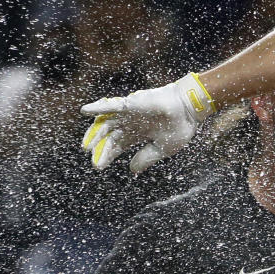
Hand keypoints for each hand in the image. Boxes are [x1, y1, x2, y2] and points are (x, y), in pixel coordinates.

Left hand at [81, 73, 216, 172]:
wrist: (190, 111)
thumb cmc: (180, 127)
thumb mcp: (163, 148)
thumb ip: (146, 158)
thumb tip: (131, 169)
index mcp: (139, 134)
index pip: (118, 145)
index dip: (107, 155)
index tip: (98, 166)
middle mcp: (132, 123)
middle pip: (109, 136)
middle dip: (99, 147)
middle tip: (91, 157)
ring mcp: (130, 113)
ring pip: (106, 123)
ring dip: (94, 133)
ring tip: (86, 146)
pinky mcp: (131, 104)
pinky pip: (111, 105)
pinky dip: (97, 107)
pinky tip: (84, 110)